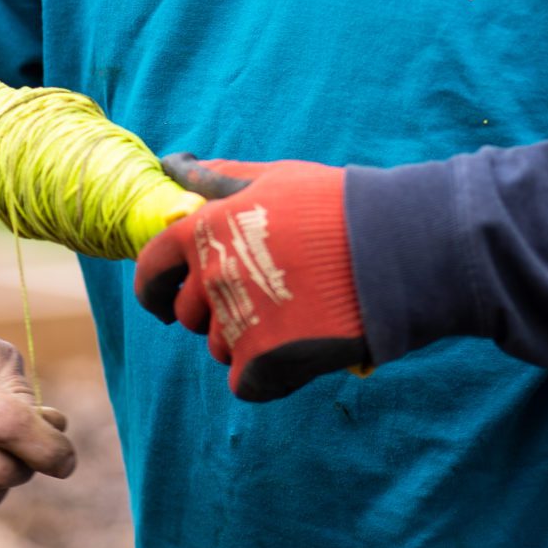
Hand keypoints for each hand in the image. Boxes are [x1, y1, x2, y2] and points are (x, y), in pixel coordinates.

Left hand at [134, 154, 368, 402]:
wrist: (396, 249)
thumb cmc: (336, 207)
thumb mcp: (274, 179)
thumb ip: (218, 179)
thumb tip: (173, 164)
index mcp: (204, 230)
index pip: (151, 271)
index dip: (156, 289)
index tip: (167, 300)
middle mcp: (211, 275)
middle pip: (188, 316)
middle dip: (215, 312)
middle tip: (264, 299)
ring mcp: (236, 320)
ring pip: (219, 349)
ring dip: (247, 342)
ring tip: (293, 317)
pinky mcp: (264, 361)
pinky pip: (246, 383)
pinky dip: (270, 375)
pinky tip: (299, 351)